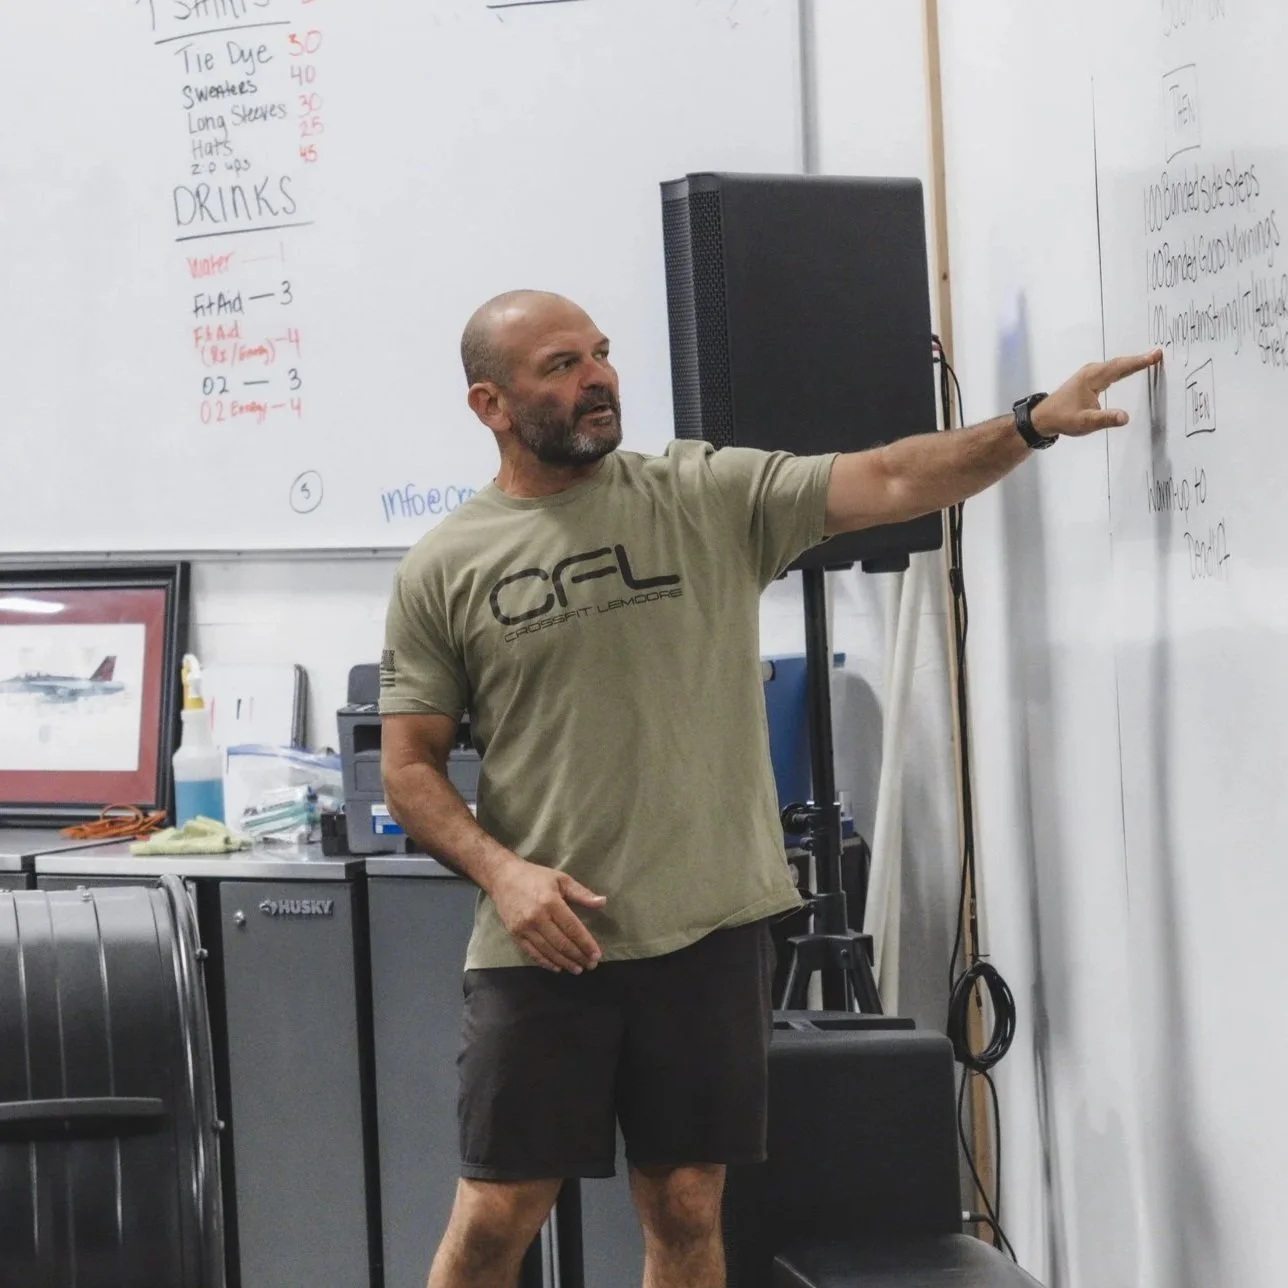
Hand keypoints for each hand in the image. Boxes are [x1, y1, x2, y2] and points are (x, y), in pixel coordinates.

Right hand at [490, 857, 605, 972]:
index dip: (586, 944)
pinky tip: (557, 967)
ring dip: (564, 962)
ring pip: (548, 951)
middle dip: (578, 956)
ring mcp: (524, 928)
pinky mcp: (515, 934)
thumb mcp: (561, 879)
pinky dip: (546, 963)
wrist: (502, 877)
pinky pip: (532, 953)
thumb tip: (602, 902)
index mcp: (550, 902)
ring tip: (577, 969)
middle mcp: (537, 917)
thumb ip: (582, 893)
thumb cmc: (535, 877)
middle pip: (561, 943)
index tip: (596, 955)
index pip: (572, 928)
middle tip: (590, 965)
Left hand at [1031, 349, 1162, 438]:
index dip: (1138, 362)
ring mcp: (1089, 374)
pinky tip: (1130, 369)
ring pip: (1115, 366)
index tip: (1155, 355)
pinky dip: (1123, 368)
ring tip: (1150, 359)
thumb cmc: (1063, 419)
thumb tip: (1124, 417)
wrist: (1043, 418)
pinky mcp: (1089, 380)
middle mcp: (1092, 372)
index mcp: (1092, 378)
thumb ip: (1105, 419)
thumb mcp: (1084, 422)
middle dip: (1138, 359)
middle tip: (1158, 354)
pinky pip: (1110, 371)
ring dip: (1131, 362)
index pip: (1120, 367)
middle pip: (1119, 363)